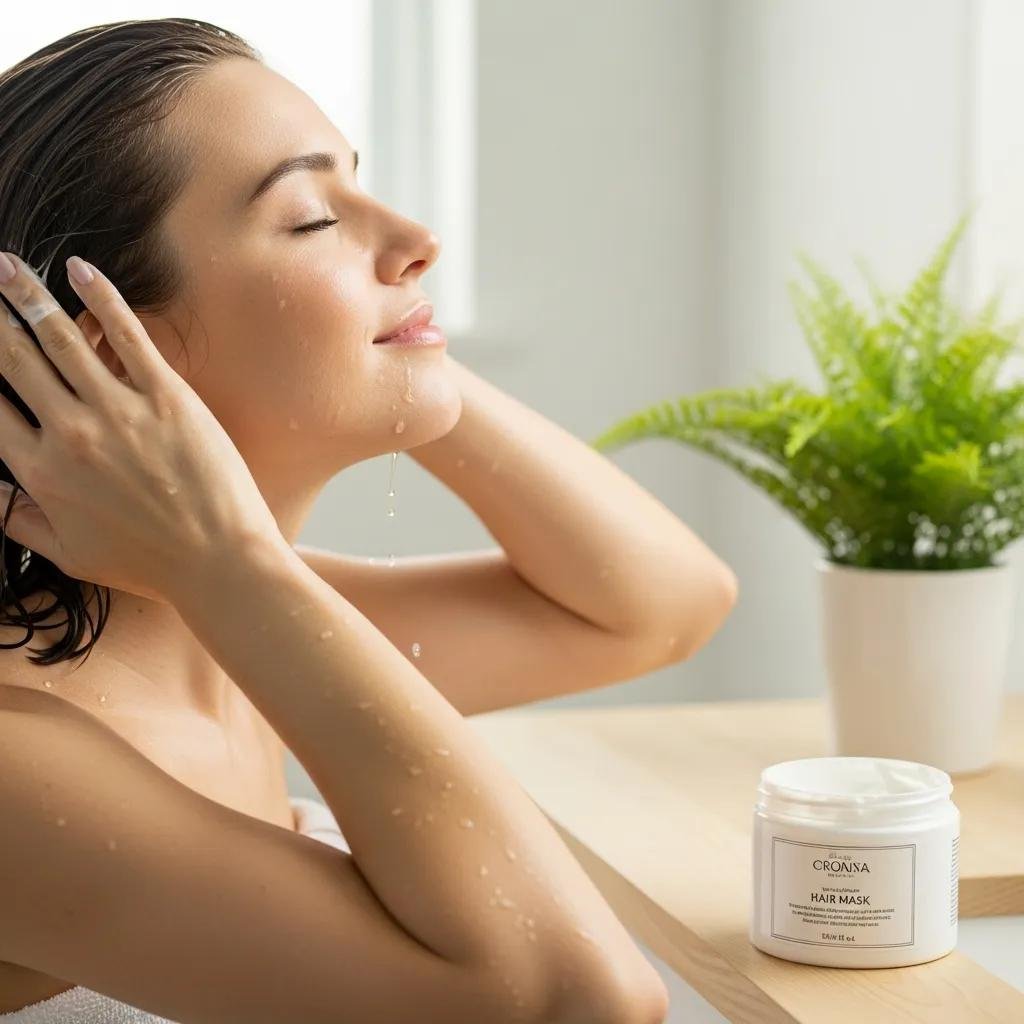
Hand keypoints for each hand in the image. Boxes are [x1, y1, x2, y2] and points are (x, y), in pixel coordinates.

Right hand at [0, 252, 284, 605]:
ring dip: (26, 295)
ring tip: (7, 266)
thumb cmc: (148, 564)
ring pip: (60, 338)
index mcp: (41, 472)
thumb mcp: (70, 555)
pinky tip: (79, 270)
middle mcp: (71, 434)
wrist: (219, 562)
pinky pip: (127, 335)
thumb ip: (19, 520)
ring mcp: (120, 411)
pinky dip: (100, 297)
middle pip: (13, 359)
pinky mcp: (168, 397)